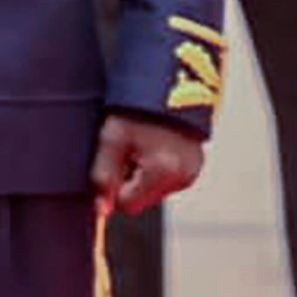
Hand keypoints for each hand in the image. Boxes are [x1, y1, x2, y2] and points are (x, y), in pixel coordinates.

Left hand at [90, 114, 204, 216]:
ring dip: (142, 175)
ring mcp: (192, 173)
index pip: (127, 205)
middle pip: (142, 200)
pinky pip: (166, 181)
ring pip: (153, 192)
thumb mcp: (111, 139)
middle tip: (128, 150)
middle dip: (129, 181)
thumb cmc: (135, 110)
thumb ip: (103, 177)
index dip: (114, 187)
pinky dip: (156, 169)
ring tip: (141, 144)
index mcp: (163, 171)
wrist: (167, 85)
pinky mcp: (195, 168)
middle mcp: (182, 177)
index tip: (114, 162)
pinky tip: (153, 146)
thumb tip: (102, 211)